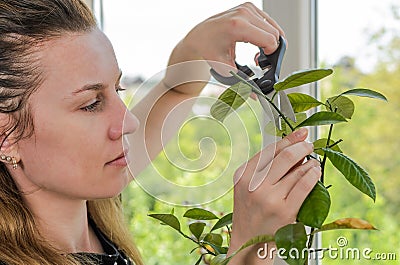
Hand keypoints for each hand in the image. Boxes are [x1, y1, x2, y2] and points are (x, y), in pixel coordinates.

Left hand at [166, 2, 284, 82]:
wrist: (198, 36)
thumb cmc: (207, 48)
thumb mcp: (223, 67)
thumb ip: (240, 81)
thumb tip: (254, 95)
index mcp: (237, 26)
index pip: (270, 40)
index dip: (271, 55)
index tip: (262, 63)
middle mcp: (243, 13)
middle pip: (275, 34)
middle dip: (271, 50)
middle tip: (258, 60)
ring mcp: (246, 8)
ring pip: (274, 27)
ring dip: (270, 42)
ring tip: (256, 51)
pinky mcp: (248, 6)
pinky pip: (268, 21)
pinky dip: (266, 33)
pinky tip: (256, 41)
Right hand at [228, 128, 320, 263]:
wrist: (248, 244)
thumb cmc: (250, 215)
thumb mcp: (247, 189)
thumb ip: (263, 170)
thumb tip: (292, 150)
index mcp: (242, 176)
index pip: (269, 150)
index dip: (288, 139)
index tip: (300, 133)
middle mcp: (253, 185)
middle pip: (284, 156)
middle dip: (302, 147)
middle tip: (309, 146)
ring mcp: (269, 198)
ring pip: (297, 170)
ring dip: (310, 162)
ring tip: (313, 162)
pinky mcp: (284, 211)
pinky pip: (305, 185)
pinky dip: (313, 175)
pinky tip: (315, 172)